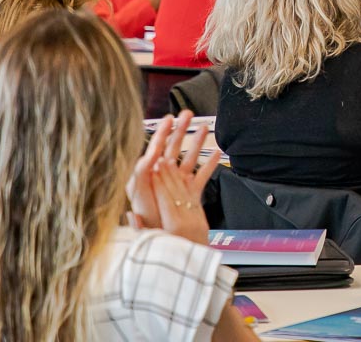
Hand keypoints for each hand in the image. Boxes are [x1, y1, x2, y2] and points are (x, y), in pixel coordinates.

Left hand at [128, 112, 218, 243]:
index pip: (154, 153)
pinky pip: (201, 177)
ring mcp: (176, 186)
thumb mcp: (142, 205)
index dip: (160, 136)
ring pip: (188, 160)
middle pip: (170, 150)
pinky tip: (218, 153)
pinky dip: (210, 165)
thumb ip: (141, 183)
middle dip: (178, 130)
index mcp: (146, 181)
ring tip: (205, 127)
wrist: (163, 247)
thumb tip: (146, 162)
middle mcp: (161, 180)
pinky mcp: (189, 195)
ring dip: (197, 142)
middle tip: (186, 114)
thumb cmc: (150, 228)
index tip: (168, 123)